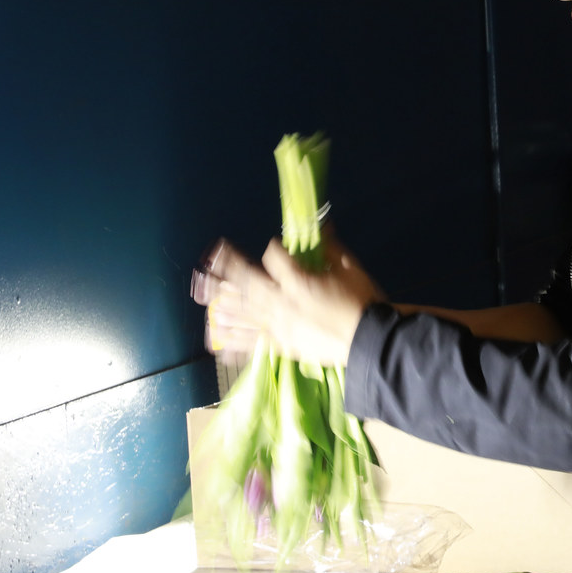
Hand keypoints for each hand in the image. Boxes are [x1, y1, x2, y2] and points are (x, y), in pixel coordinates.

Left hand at [191, 234, 382, 366]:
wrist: (369, 341)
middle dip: (228, 268)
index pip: (276, 258)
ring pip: (244, 311)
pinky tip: (216, 335)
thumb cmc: (363, 302)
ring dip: (222, 300)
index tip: (273, 246)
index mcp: (299, 282)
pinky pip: (252, 342)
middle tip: (209, 258)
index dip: (273, 249)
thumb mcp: (351, 269)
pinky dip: (233, 339)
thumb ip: (332, 249)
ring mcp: (279, 326)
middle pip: (249, 282)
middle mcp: (282, 303)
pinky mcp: (282, 345)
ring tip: (202, 291)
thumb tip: (324, 226)